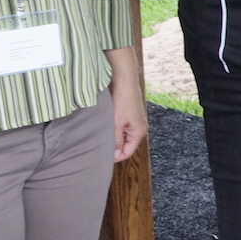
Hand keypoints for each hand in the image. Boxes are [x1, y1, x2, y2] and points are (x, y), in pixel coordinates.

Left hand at [107, 47, 147, 162]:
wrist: (125, 81)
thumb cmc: (122, 101)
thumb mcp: (116, 124)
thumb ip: (115, 141)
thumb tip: (114, 155)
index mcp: (139, 132)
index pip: (127, 153)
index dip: (115, 157)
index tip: (102, 157)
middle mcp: (140, 128)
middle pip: (127, 145)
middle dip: (114, 147)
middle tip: (99, 147)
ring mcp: (137, 121)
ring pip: (124, 136)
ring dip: (114, 137)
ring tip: (102, 136)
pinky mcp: (132, 114)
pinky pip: (124, 128)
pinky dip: (116, 129)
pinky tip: (107, 126)